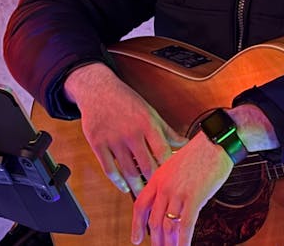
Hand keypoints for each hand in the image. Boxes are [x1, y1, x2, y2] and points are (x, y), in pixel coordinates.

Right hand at [64, 63, 186, 194]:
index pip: (163, 152)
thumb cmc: (127, 101)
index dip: (169, 168)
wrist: (98, 90)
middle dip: (154, 182)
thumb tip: (185, 144)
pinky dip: (118, 182)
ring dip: (137, 186)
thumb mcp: (150, 112)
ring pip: (128, 171)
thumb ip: (167, 130)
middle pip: (147, 165)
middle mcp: (131, 132)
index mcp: (147, 123)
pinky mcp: (98, 144)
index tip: (173, 179)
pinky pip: (109, 169)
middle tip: (159, 193)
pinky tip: (124, 186)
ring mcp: (113, 139)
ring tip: (143, 194)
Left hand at [130, 133, 233, 245]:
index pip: (140, 205)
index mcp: (157, 177)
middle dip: (155, 240)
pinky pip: (185, 225)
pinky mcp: (194, 197)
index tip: (136, 239)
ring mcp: (178, 193)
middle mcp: (164, 186)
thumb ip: (168, 182)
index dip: (136, 225)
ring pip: (168, 226)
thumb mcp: (175, 165)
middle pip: (153, 221)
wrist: (216, 142)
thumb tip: (169, 202)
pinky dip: (183, 241)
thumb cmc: (200, 153)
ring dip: (169, 244)